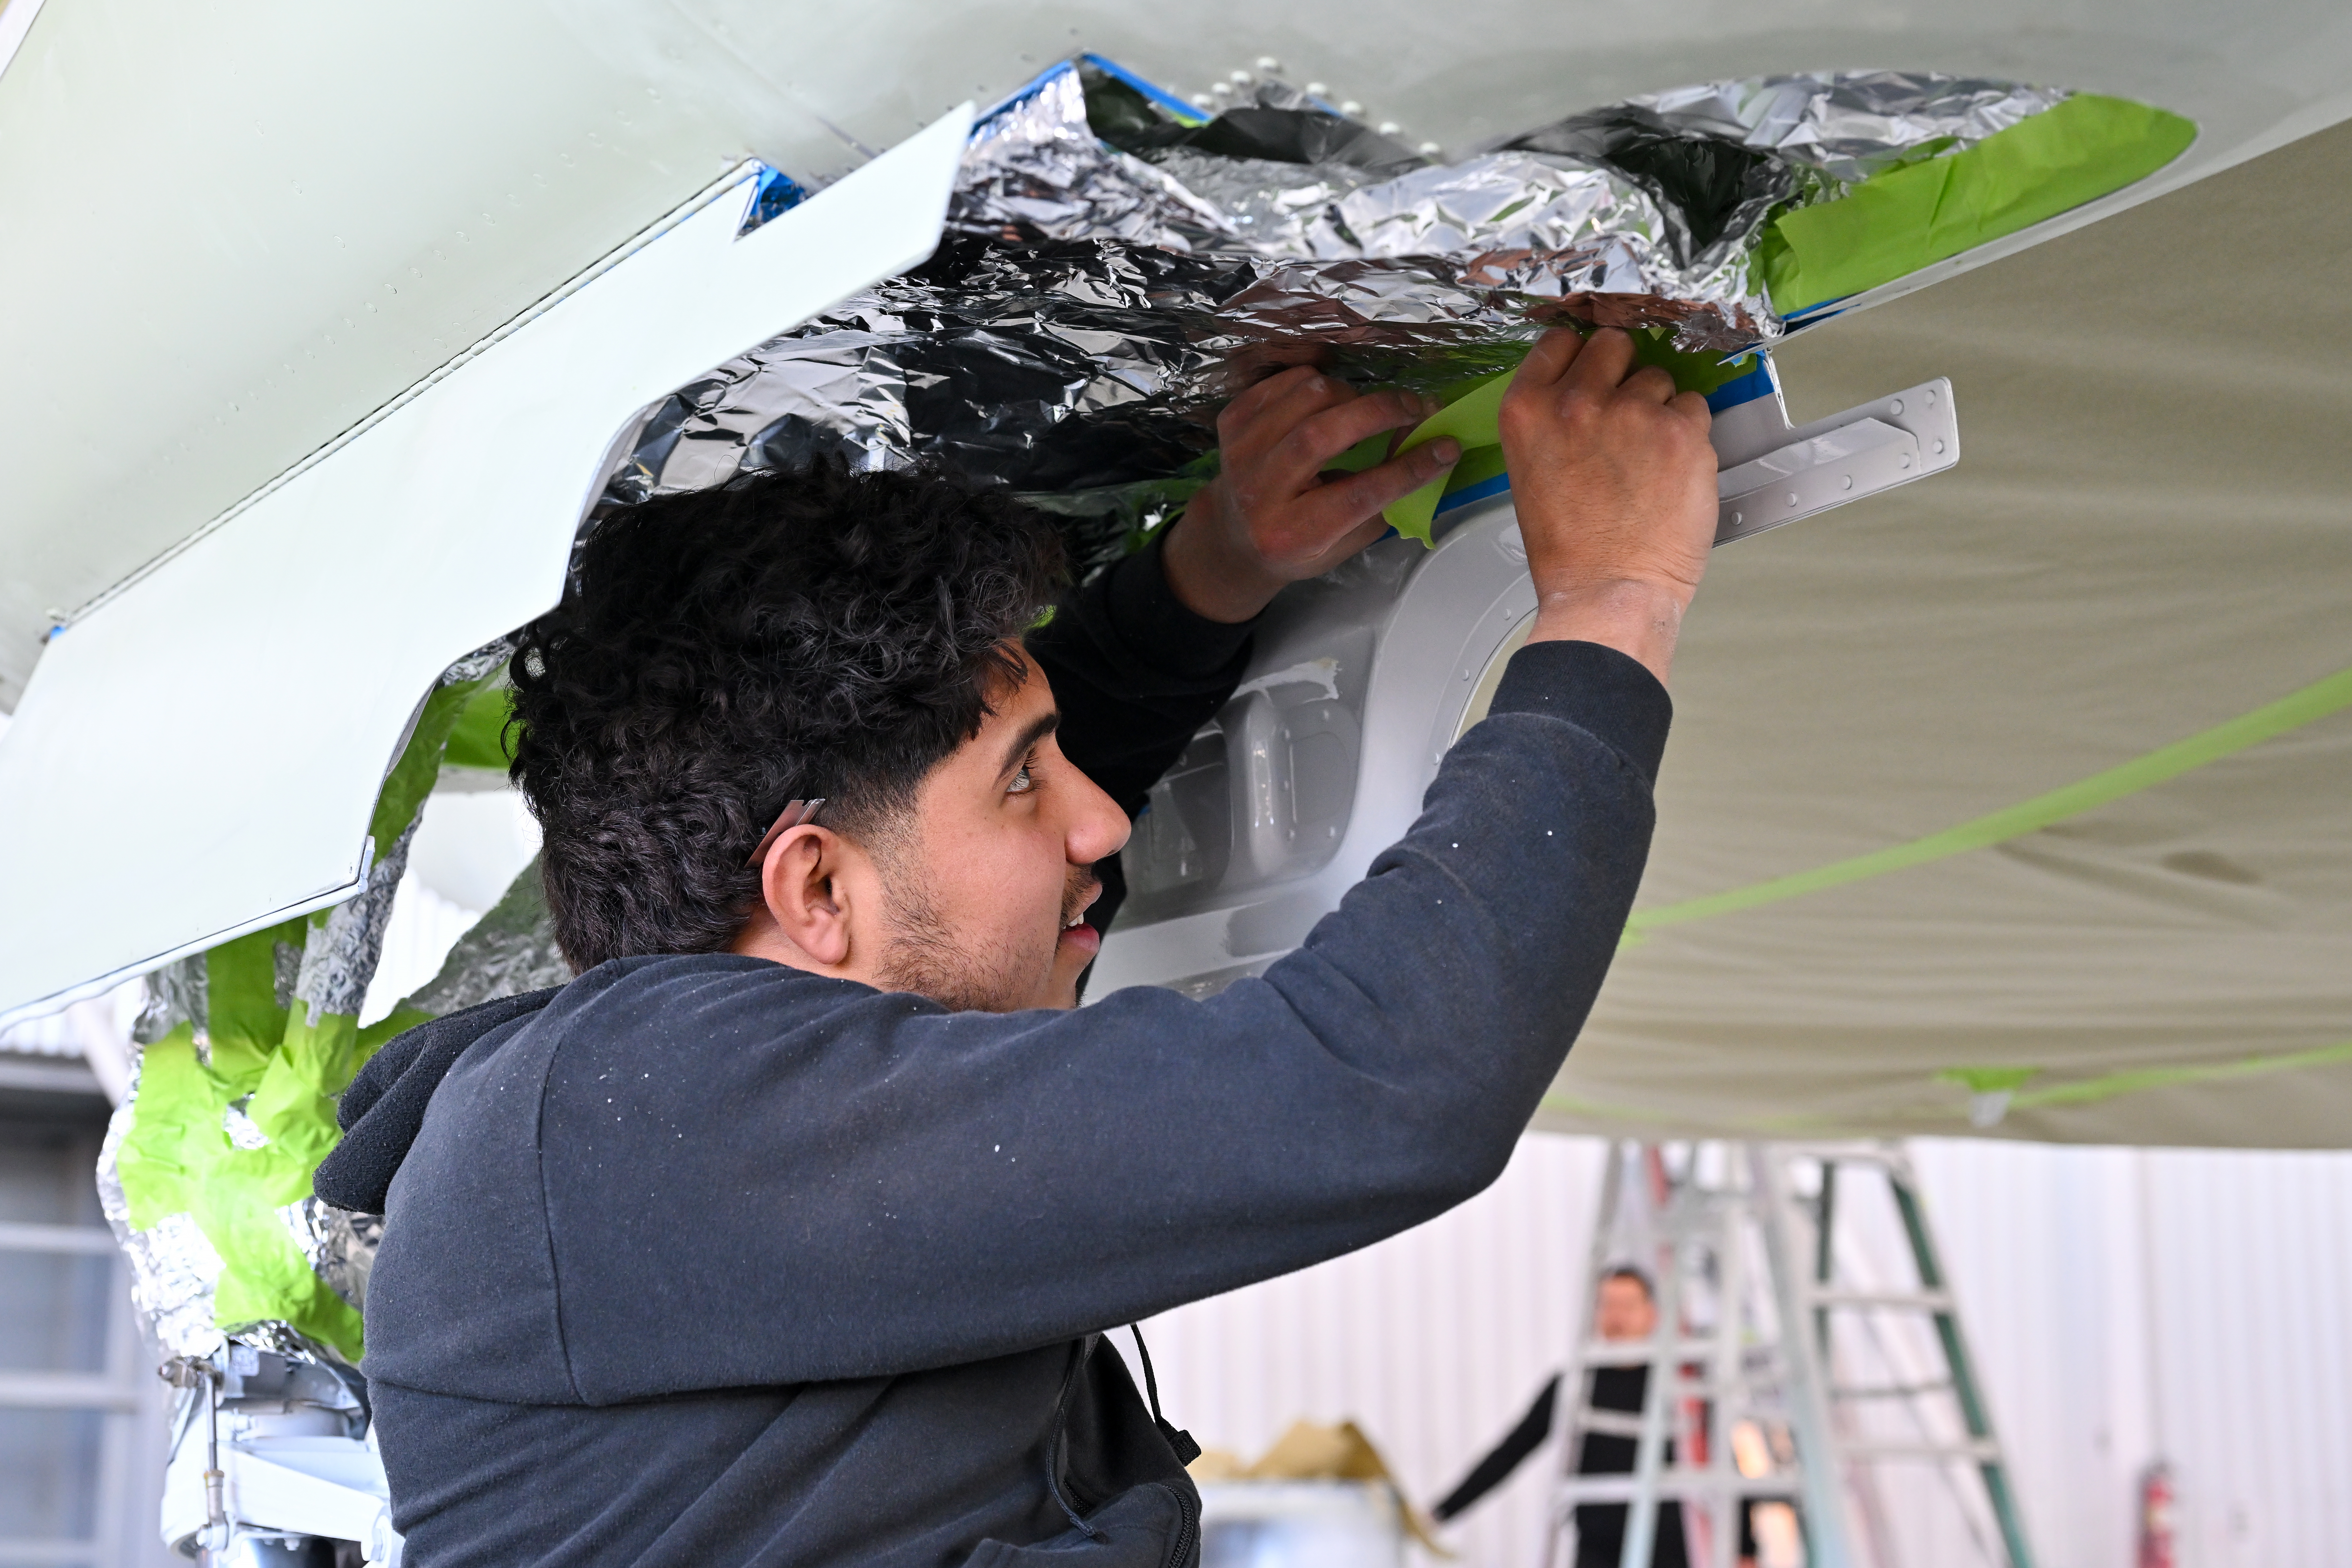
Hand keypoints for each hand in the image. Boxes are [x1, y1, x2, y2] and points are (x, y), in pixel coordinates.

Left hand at [1161, 367, 1462, 623]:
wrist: (1232, 536)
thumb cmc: (1300, 543)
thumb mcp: (1346, 541)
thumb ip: (1385, 499)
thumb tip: (1431, 446)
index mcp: (1292, 535)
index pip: (1357, 494)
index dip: (1408, 468)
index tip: (1447, 447)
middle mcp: (1259, 493)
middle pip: (1321, 435)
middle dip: (1378, 412)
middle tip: (1414, 406)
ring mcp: (1240, 452)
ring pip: (1305, 396)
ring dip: (1349, 396)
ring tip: (1363, 413)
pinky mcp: (1232, 420)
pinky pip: (1287, 381)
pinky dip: (1319, 384)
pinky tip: (1329, 406)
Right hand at [1498, 328, 1718, 684]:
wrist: (1608, 592)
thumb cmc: (1569, 549)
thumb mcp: (1531, 472)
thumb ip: (1551, 421)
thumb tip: (1586, 390)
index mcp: (1527, 410)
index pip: (1560, 342)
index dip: (1580, 357)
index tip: (1592, 371)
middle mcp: (1577, 402)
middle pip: (1613, 345)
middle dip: (1622, 372)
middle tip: (1625, 415)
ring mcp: (1632, 413)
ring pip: (1658, 379)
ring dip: (1658, 409)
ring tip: (1647, 459)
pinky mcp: (1680, 432)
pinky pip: (1694, 407)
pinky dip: (1688, 434)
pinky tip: (1672, 470)